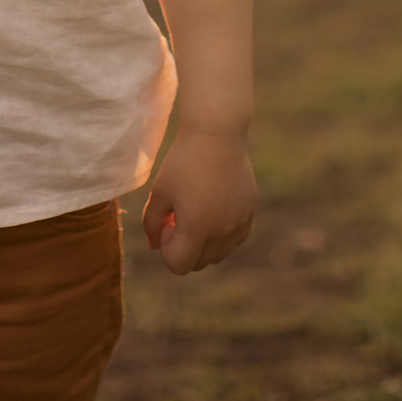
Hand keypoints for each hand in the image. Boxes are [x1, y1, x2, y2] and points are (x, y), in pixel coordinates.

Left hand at [141, 127, 256, 273]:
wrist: (217, 134)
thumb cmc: (183, 161)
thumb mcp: (159, 192)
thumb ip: (152, 224)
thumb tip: (154, 247)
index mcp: (197, 229)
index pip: (179, 266)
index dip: (167, 250)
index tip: (166, 224)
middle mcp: (222, 232)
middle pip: (199, 263)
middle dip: (184, 248)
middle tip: (178, 217)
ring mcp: (239, 223)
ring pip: (219, 254)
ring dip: (204, 244)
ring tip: (196, 213)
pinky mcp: (250, 212)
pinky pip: (235, 239)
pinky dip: (223, 235)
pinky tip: (213, 209)